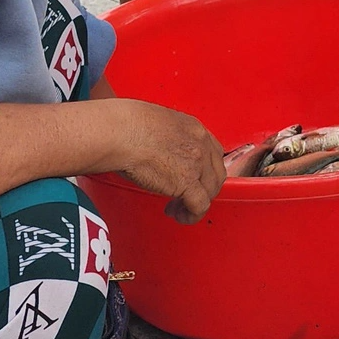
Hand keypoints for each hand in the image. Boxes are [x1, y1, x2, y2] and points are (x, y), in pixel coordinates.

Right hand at [111, 99, 225, 223]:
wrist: (121, 132)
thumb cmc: (126, 126)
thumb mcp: (157, 123)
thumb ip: (168, 138)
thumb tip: (160, 152)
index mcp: (194, 127)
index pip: (213, 152)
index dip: (205, 169)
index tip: (193, 178)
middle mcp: (201, 143)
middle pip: (217, 173)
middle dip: (204, 188)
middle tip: (185, 196)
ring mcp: (197, 162)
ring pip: (210, 191)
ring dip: (195, 203)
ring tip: (176, 208)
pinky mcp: (187, 181)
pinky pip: (199, 205)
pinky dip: (191, 215)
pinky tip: (178, 215)